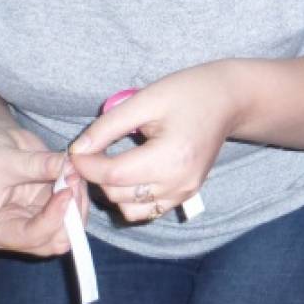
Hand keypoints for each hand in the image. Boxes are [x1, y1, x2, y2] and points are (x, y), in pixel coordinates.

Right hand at [0, 124, 85, 255]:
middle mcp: (19, 232)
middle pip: (57, 239)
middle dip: (71, 213)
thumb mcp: (2, 158)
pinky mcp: (50, 205)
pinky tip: (75, 173)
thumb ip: (37, 165)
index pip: (32, 236)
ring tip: (75, 172)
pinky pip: (73, 209)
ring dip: (78, 202)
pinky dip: (79, 194)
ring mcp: (37, 219)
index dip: (54, 217)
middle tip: (75, 180)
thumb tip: (70, 167)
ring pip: (71, 226)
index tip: (67, 190)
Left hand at [69, 65, 240, 221]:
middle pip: (118, 194)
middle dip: (97, 175)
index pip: (113, 174)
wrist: (228, 101)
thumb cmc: (188, 93)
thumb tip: (78, 149)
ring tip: (110, 164)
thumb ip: (108, 127)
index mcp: (171, 157)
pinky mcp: (186, 194)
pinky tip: (130, 173)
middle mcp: (179, 182)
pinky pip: (148, 210)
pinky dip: (132, 198)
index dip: (86, 165)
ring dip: (113, 190)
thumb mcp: (144, 101)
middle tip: (91, 153)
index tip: (75, 151)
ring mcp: (185, 192)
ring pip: (130, 208)